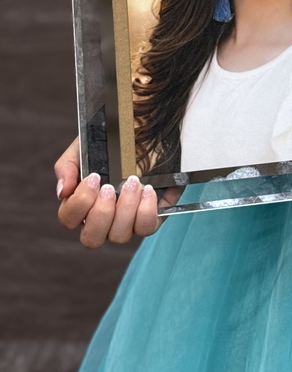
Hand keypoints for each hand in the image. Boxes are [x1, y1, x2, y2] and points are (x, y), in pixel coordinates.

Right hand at [55, 138, 177, 247]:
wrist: (144, 133)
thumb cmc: (110, 144)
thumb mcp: (84, 148)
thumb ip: (67, 167)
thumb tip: (62, 192)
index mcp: (82, 205)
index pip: (68, 219)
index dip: (79, 203)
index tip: (94, 178)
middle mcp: (102, 220)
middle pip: (91, 239)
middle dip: (101, 213)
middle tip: (110, 187)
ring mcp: (126, 223)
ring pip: (119, 236)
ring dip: (126, 209)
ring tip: (132, 182)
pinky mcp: (150, 218)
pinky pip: (146, 228)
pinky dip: (146, 211)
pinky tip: (148, 189)